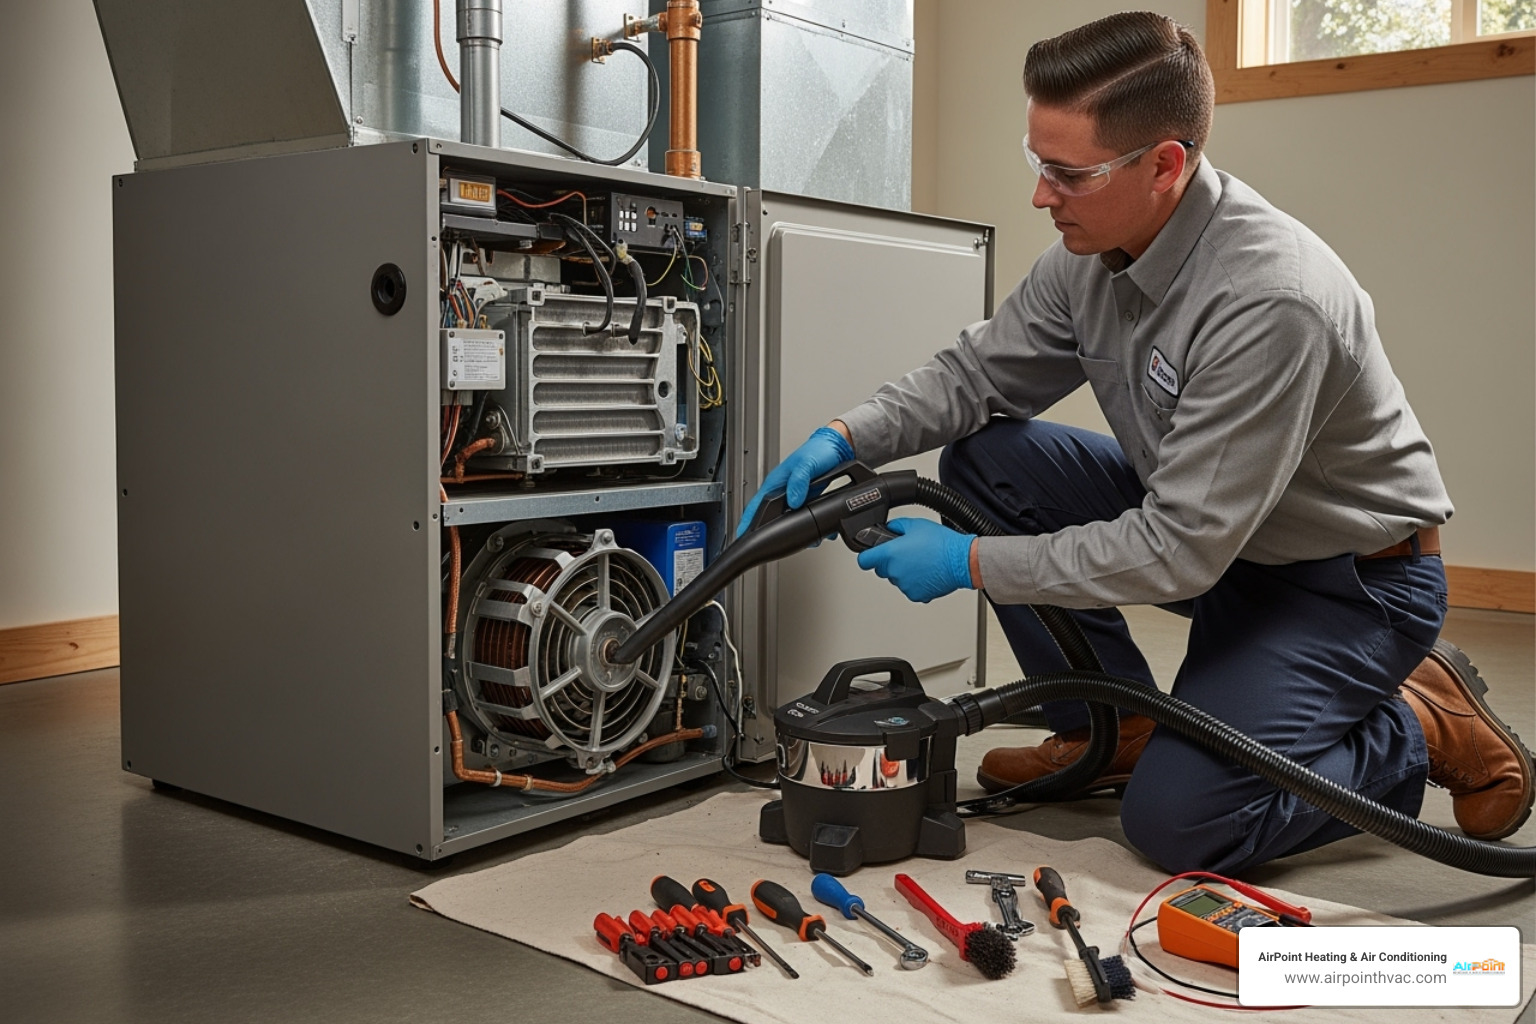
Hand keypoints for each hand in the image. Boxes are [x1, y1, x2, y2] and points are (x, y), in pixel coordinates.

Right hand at [735, 425, 854, 536]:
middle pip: (770, 516)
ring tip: (797, 542)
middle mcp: (783, 490)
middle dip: (769, 531)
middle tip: (770, 545)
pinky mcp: (806, 499)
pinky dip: (806, 524)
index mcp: (776, 482)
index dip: (748, 520)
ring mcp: (794, 496)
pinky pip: (801, 515)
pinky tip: (814, 532)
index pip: (757, 505)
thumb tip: (793, 500)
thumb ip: (799, 481)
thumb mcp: (807, 464)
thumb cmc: (818, 450)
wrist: (836, 448)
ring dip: (791, 530)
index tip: (742, 533)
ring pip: (787, 518)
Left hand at [856, 518, 976, 602]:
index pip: (864, 560)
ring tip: (921, 562)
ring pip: (896, 579)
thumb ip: (895, 527)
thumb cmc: (942, 543)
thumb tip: (888, 529)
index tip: (869, 556)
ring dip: (903, 572)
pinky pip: (909, 588)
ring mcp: (905, 585)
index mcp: (890, 554)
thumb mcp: (915, 524)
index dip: (867, 556)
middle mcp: (894, 571)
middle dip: (889, 561)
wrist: (962, 561)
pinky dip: (915, 582)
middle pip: (881, 569)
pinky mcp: (916, 595)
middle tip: (906, 553)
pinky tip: (926, 572)